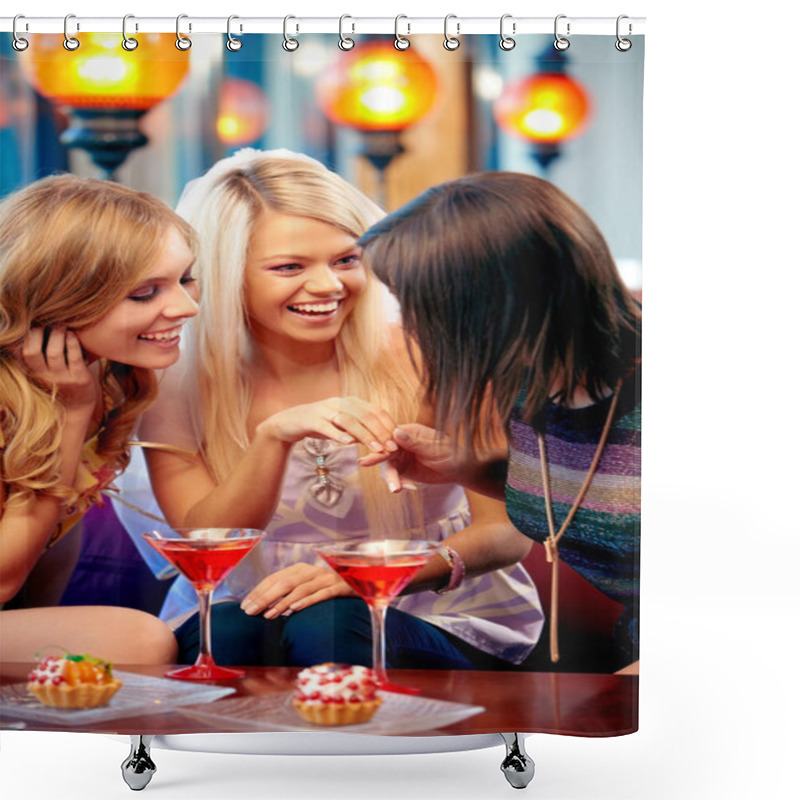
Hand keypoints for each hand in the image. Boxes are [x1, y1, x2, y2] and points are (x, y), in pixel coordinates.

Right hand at [21, 327, 95, 413]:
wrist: (77, 406)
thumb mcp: (41, 369)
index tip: (29, 324)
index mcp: (30, 371)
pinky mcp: (79, 379)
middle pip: (31, 351)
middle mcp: (42, 376)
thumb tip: (27, 325)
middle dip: (37, 333)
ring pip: (54, 353)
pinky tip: (72, 335)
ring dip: (57, 335)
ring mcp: (61, 378)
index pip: (17, 352)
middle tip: (46, 323)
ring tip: (62, 326)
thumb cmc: (59, 380)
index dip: (20, 337)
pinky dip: (72, 343)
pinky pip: (74, 358)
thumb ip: (35, 353)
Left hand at [239, 563, 354, 618]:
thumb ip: (290, 592)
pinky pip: (322, 594)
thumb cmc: (329, 589)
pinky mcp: (341, 588)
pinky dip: (307, 601)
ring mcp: (327, 578)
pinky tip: (294, 610)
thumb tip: (264, 606)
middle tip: (250, 611)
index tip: (244, 605)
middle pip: (284, 583)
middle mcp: (313, 571)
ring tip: (268, 615)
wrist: (363, 583)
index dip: (259, 591)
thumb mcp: (308, 587)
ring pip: (301, 589)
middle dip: (265, 597)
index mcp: (301, 569)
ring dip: (283, 603)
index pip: (275, 578)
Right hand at [258, 396, 399, 453]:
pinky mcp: (311, 419)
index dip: (388, 425)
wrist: (287, 423)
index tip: (398, 441)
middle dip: (381, 432)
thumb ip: (359, 430)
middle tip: (392, 448)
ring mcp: (325, 410)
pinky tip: (348, 444)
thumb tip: (379, 439)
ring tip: (376, 449)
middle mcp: (339, 402)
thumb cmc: (319, 425)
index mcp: (350, 402)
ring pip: (349, 421)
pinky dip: (338, 434)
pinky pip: (327, 426)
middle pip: (365, 415)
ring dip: (365, 435)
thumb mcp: (341, 426)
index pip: (375, 411)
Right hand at [359, 423, 461, 491]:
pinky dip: (400, 483)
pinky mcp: (404, 470)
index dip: (380, 442)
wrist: (459, 468)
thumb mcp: (434, 447)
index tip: (371, 449)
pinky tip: (410, 488)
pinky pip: (396, 477)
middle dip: (376, 458)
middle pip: (384, 451)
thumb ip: (415, 441)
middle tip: (364, 463)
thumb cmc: (450, 452)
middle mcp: (401, 443)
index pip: (389, 436)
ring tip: (395, 488)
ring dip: (390, 478)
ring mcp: (401, 457)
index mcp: (408, 432)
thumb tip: (396, 433)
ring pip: (388, 467)